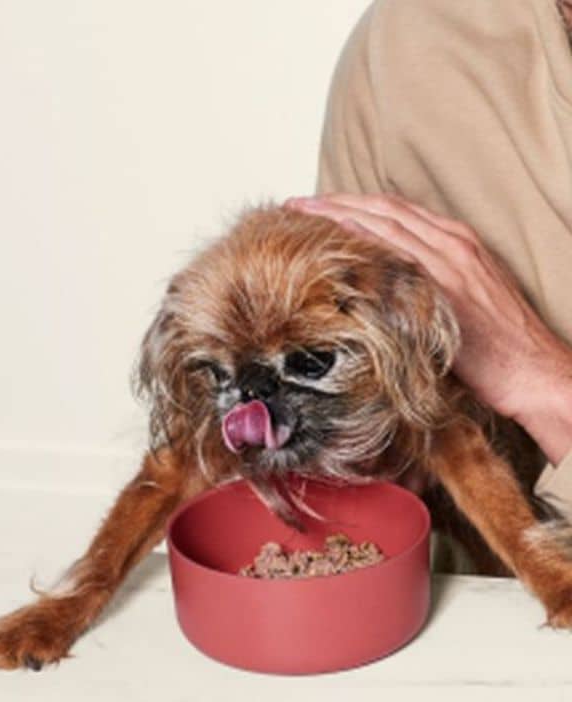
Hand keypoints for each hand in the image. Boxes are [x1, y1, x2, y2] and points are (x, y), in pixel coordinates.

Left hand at [285, 193, 571, 463]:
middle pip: (384, 209)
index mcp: (456, 241)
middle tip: (297, 203)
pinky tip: (334, 240)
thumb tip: (376, 285)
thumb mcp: (456, 297)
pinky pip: (397, 257)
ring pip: (386, 223)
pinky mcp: (445, 289)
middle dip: (337, 201)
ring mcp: (449, 264)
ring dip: (340, 214)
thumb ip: (422, 281)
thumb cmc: (496, 344)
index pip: (395, 210)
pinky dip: (365, 242)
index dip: (353, 202)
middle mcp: (452, 244)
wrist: (533, 370)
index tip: (317, 204)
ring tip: (303, 213)